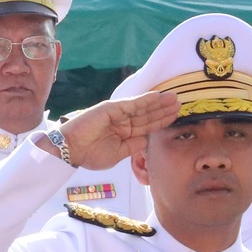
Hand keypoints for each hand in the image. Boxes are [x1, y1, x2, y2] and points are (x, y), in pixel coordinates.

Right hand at [54, 91, 180, 170]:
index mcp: (124, 134)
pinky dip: (145, 99)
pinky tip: (158, 96)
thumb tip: (148, 139)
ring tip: (174, 98)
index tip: (176, 117)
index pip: (147, 126)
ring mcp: (118, 114)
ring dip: (159, 102)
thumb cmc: (89, 155)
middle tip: (181, 103)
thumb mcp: (118, 154)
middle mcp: (123, 122)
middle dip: (164, 109)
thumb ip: (134, 146)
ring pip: (143, 107)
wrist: (70, 150)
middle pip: (148, 115)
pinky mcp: (112, 108)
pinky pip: (132, 103)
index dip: (161, 121)